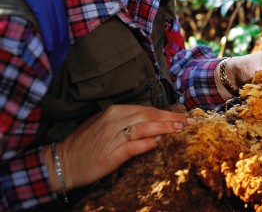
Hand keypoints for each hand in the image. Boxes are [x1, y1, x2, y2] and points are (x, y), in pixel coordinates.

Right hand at [45, 105, 192, 191]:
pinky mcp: (113, 153)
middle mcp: (115, 120)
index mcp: (114, 111)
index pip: (146, 109)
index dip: (166, 112)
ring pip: (146, 127)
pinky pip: (135, 145)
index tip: (181, 114)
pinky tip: (159, 141)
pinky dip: (149, 142)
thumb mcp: (104, 125)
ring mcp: (114, 136)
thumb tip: (151, 126)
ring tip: (180, 128)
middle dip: (171, 117)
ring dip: (166, 127)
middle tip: (188, 120)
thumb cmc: (85, 144)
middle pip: (150, 115)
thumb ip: (126, 122)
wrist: (63, 162)